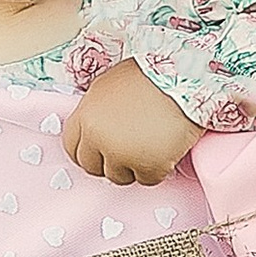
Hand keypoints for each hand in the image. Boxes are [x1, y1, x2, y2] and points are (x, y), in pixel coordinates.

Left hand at [61, 65, 202, 185]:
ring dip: (133, 166)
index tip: (100, 151)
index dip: (88, 150)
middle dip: (108, 161)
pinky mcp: (148, 167)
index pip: (72, 148)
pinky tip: (165, 148)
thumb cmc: (149, 76)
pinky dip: (157, 169)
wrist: (183, 78)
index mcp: (85, 116)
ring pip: (119, 177)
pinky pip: (147, 180)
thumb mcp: (108, 87)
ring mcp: (121, 154)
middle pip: (92, 167)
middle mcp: (98, 138)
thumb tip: (96, 130)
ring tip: (150, 143)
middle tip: (128, 150)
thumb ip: (96, 113)